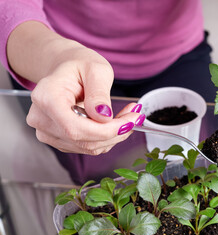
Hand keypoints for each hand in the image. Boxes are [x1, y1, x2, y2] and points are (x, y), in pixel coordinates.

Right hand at [26, 46, 143, 154]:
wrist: (67, 68)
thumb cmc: (79, 65)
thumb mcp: (96, 70)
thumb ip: (99, 93)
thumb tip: (104, 117)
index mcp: (47, 98)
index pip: (75, 128)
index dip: (106, 130)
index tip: (130, 121)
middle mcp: (41, 119)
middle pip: (83, 140)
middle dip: (116, 132)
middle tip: (136, 116)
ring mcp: (47, 132)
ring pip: (88, 146)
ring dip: (114, 135)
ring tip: (128, 116)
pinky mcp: (59, 139)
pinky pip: (88, 146)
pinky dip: (107, 138)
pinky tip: (115, 123)